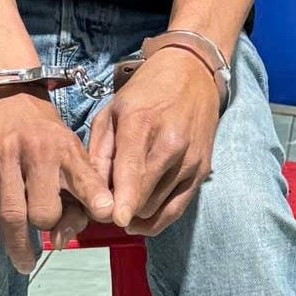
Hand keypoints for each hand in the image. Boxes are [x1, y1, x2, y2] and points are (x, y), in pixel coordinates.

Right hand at [0, 88, 114, 272]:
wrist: (5, 93)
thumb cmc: (43, 134)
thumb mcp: (69, 151)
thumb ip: (77, 191)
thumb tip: (62, 238)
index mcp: (67, 149)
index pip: (85, 177)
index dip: (96, 197)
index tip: (107, 213)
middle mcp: (38, 151)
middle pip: (44, 210)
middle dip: (46, 228)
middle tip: (44, 236)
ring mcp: (5, 153)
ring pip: (12, 213)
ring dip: (18, 245)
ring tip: (24, 262)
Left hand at [90, 47, 218, 236]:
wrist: (192, 74)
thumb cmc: (145, 92)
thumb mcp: (111, 112)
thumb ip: (99, 152)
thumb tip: (92, 191)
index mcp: (142, 123)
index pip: (133, 169)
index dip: (125, 199)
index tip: (118, 219)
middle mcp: (171, 144)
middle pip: (145, 195)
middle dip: (121, 207)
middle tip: (105, 205)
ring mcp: (190, 160)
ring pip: (158, 206)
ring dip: (137, 212)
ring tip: (123, 202)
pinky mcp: (202, 172)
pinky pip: (178, 209)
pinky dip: (157, 220)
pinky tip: (140, 218)